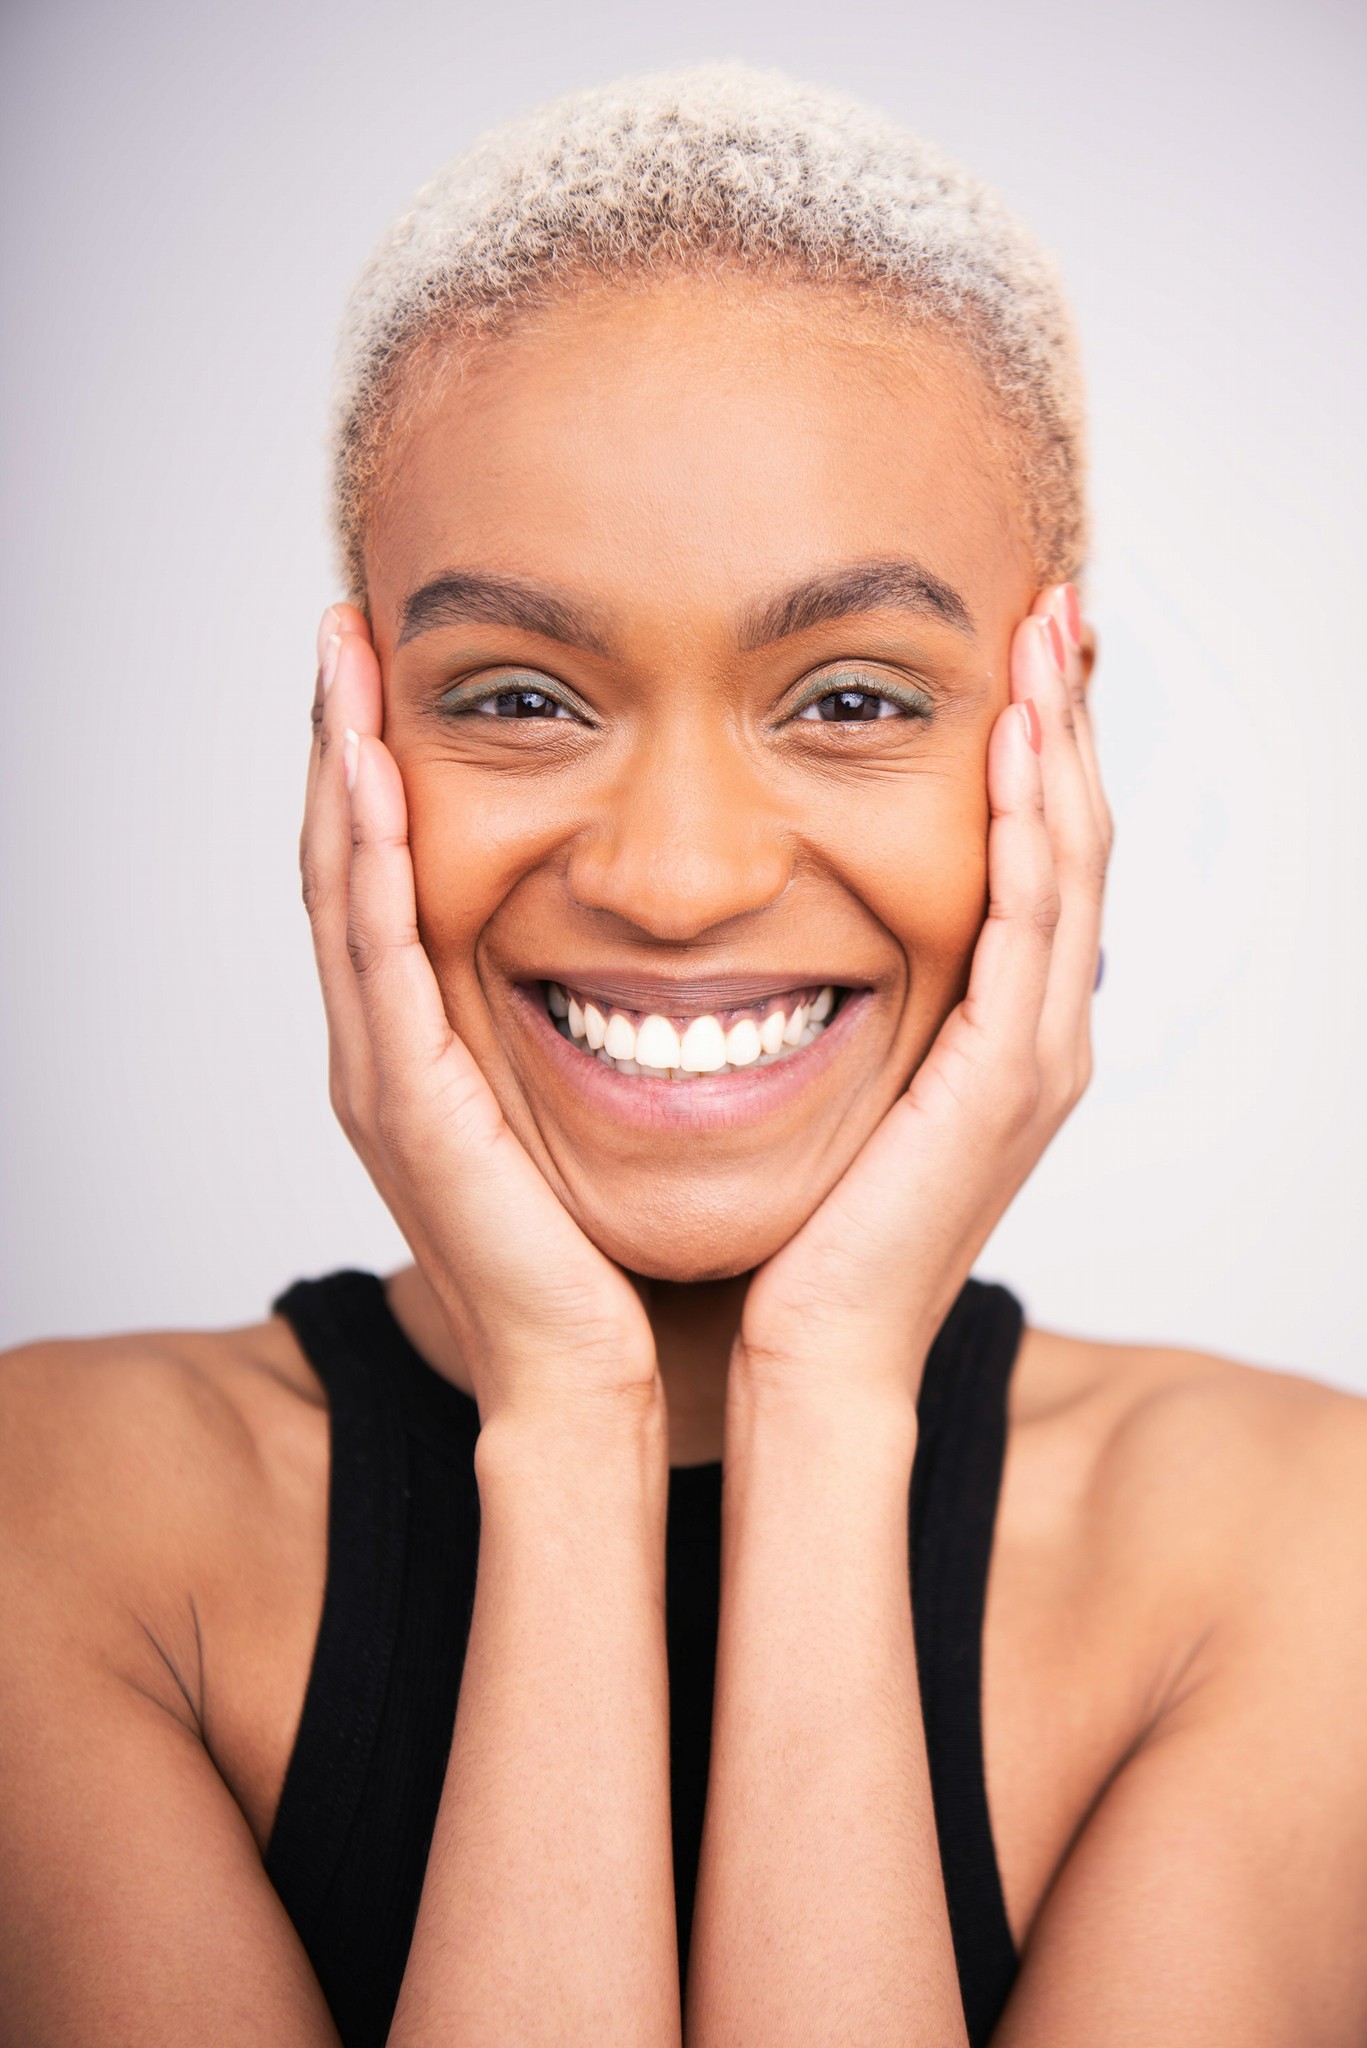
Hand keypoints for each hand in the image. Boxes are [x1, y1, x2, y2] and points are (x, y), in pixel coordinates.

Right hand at [300, 607, 657, 1428]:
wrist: (597, 1379)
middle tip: (346, 629)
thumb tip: (702, 934)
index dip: (387, 773)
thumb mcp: (612, 1101)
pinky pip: (373, 955)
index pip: (399, 878)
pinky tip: (363, 768)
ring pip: (340, 890)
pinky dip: (363, 857)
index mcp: (437, 1044)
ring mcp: (385, 1074)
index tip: (402, 669)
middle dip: (338, 742)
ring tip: (338, 659)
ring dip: (332, 768)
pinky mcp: (404, 1104)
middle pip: (346, 864)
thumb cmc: (616, 1249)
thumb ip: (601, 1014)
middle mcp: (392, 1049)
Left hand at [736, 587, 1109, 1416]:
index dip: (1038, 747)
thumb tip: (783, 923)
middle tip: (1055, 604)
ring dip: (1062, 742)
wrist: (810, 1350)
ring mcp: (1037, 1055)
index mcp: (1003, 1029)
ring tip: (1051, 635)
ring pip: (1072, 862)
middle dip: (1068, 715)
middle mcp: (1041, 1031)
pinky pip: (1030, 925)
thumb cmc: (808, 1230)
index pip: (1037, 856)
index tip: (1015, 650)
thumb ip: (844, 1005)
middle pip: (1076, 837)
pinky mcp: (1008, 1081)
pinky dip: (1029, 829)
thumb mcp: (836, 1085)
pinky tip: (1014, 746)